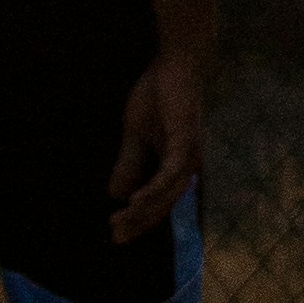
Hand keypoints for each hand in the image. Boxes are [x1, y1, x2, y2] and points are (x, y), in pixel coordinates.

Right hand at [109, 48, 206, 240]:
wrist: (175, 64)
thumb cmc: (158, 96)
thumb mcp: (134, 135)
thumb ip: (129, 164)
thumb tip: (115, 194)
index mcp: (175, 165)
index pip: (157, 201)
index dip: (137, 219)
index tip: (116, 235)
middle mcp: (186, 165)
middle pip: (163, 204)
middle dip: (138, 223)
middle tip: (115, 238)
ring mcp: (188, 154)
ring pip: (166, 194)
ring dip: (142, 210)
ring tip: (119, 222)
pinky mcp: (185, 140)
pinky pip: (170, 173)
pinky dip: (153, 189)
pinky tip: (134, 200)